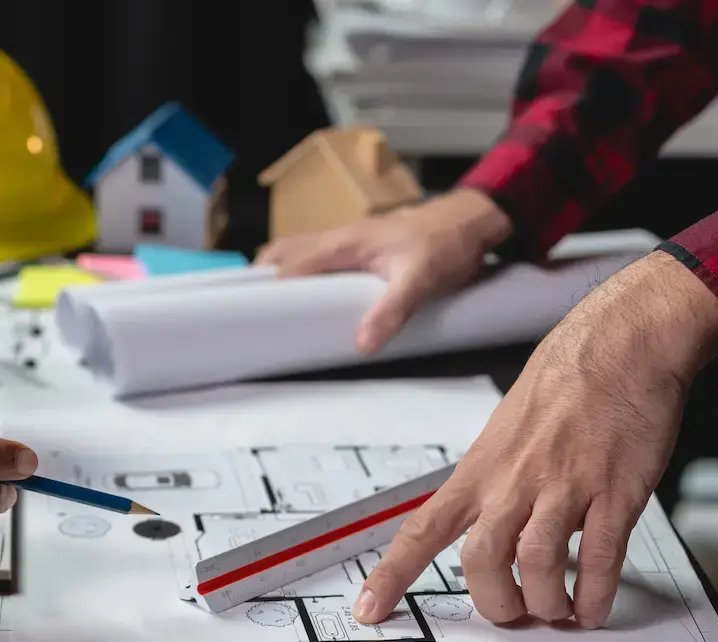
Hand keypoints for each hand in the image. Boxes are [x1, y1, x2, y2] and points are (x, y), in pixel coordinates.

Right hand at [257, 189, 512, 353]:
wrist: (470, 221)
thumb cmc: (444, 245)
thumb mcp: (419, 281)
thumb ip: (390, 312)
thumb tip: (361, 344)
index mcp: (343, 243)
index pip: (290, 263)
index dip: (266, 285)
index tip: (247, 309)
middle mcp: (340, 237)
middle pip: (286, 251)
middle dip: (264, 275)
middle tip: (252, 307)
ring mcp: (350, 239)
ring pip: (301, 250)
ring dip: (284, 270)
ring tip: (274, 303)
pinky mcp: (362, 246)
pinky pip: (320, 255)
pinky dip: (305, 269)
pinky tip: (314, 292)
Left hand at [351, 251, 717, 628]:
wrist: (625, 339)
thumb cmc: (568, 375)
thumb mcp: (507, 425)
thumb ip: (495, 474)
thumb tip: (488, 513)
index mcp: (481, 467)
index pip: (422, 528)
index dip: (393, 574)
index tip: (369, 609)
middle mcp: (515, 480)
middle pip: (481, 561)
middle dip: (494, 602)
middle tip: (513, 612)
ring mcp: (566, 486)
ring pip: (537, 565)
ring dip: (545, 602)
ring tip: (557, 610)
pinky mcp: (616, 492)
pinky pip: (601, 559)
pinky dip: (595, 594)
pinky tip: (593, 605)